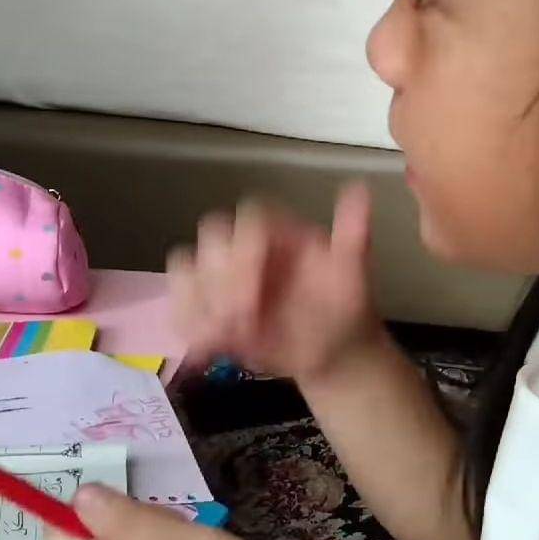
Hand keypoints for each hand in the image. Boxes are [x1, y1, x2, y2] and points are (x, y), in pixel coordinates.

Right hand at [167, 182, 382, 381]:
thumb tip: (359, 188)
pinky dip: (186, 322)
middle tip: (241, 324)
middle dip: (219, 282)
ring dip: (196, 302)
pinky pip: (179, 302)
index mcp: (279, 232)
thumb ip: (353, 235)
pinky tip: (206, 349)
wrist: (335, 351)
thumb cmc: (342, 308)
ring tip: (220, 339)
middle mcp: (246, 245)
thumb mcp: (354, 274)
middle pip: (211, 238)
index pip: (248, 221)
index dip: (244, 255)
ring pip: (185, 266)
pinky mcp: (207, 304)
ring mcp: (223, 275)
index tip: (253, 300)